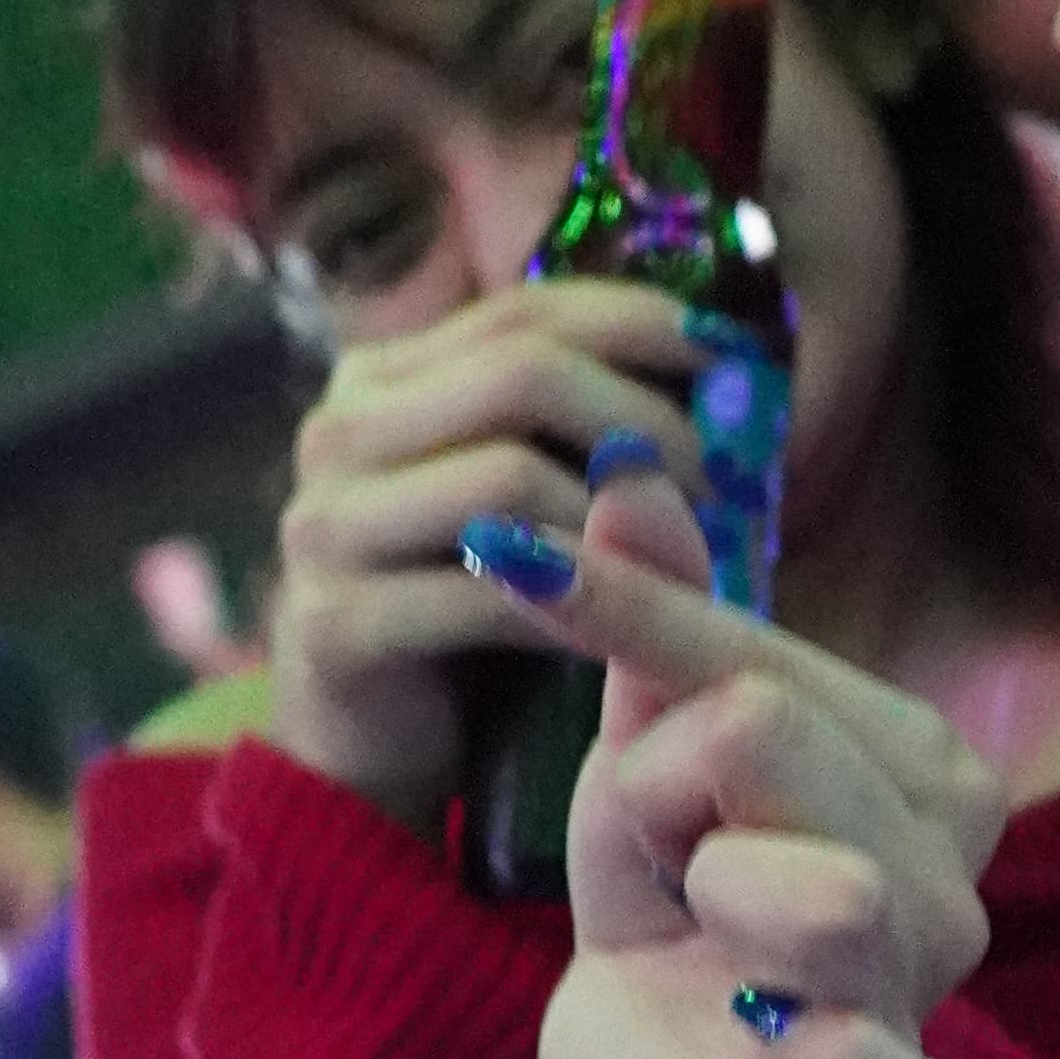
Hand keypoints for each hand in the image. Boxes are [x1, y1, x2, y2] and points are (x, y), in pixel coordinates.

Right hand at [265, 281, 710, 817]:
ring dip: (622, 520)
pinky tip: (628, 625)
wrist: (375, 747)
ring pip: (509, 475)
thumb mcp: (523, 492)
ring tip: (688, 560)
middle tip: (720, 483)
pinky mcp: (336, 624)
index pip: (525, 312)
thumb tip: (723, 358)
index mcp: (380, 379)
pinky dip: (578, 604)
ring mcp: (326, 528)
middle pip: (523, 373)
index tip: (733, 357)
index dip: (640, 324)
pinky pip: (490, 592)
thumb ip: (580, 422)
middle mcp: (337, 433)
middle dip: (644, 421)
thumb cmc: (473, 606)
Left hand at [493, 503, 1003, 1058]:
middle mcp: (953, 874)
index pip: (753, 663)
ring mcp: (932, 995)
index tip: (505, 561)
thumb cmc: (672, 895)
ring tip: (705, 940)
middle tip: (662, 862)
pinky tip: (787, 1042)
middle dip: (654, 795)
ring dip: (706, 903)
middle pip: (761, 740)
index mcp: (923, 766)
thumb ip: (660, 613)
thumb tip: (627, 468)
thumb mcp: (646, 743)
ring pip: (823, 889)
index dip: (623, 622)